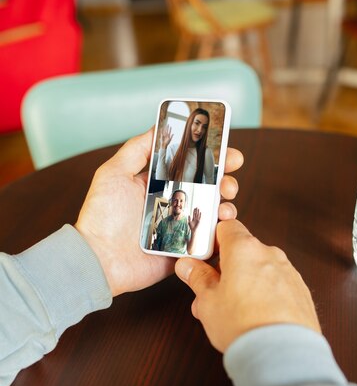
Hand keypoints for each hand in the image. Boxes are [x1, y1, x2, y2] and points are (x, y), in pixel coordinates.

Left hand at [75, 129, 242, 296]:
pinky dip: (220, 233)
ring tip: (225, 203)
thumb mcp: (114, 172)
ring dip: (226, 205)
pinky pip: (208, 241)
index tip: (227, 153)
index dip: (211, 159)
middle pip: (207, 189)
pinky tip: (222, 224)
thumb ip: (136, 149)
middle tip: (229, 180)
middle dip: (225, 181)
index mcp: (158, 185)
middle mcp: (171, 204)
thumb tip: (158, 127)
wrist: (98, 259)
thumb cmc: (101, 215)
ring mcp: (179, 227)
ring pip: (212, 213)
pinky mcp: (182, 249)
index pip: (190, 168)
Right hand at [175, 219, 320, 352]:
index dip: (212, 239)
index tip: (203, 256)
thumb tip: (188, 266)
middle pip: (243, 252)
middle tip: (211, 295)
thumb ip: (198, 278)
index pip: (227, 226)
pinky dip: (265, 296)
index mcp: (244, 249)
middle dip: (226, 270)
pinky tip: (254, 319)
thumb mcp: (207, 301)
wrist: (282, 354)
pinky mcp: (301, 292)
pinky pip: (277, 286)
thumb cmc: (243, 325)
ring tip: (230, 315)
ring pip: (260, 271)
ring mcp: (288, 272)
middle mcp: (269, 254)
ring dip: (244, 285)